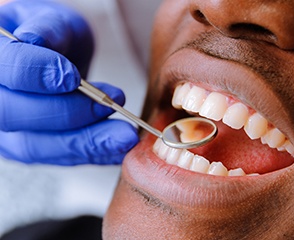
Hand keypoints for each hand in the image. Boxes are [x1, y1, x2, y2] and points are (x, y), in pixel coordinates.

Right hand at [0, 1, 138, 164]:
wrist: (55, 59)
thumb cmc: (53, 36)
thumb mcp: (53, 20)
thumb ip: (47, 29)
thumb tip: (34, 40)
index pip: (3, 70)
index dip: (35, 73)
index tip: (73, 77)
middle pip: (13, 116)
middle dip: (66, 113)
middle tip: (109, 105)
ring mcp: (6, 130)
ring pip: (36, 146)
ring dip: (85, 143)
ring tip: (124, 136)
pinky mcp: (31, 147)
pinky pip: (58, 157)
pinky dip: (91, 154)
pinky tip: (118, 148)